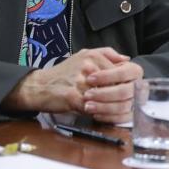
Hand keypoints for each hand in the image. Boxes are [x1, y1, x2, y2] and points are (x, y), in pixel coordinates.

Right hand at [2, 47, 142, 122]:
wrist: (38, 86)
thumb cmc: (63, 73)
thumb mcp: (84, 55)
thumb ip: (107, 54)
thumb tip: (127, 58)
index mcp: (93, 56)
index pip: (121, 69)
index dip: (128, 82)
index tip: (130, 90)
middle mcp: (87, 66)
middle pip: (116, 83)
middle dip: (122, 95)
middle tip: (126, 102)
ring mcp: (80, 81)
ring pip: (106, 96)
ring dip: (112, 105)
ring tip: (115, 109)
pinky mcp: (73, 96)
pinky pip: (93, 107)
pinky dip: (99, 112)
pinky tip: (101, 114)